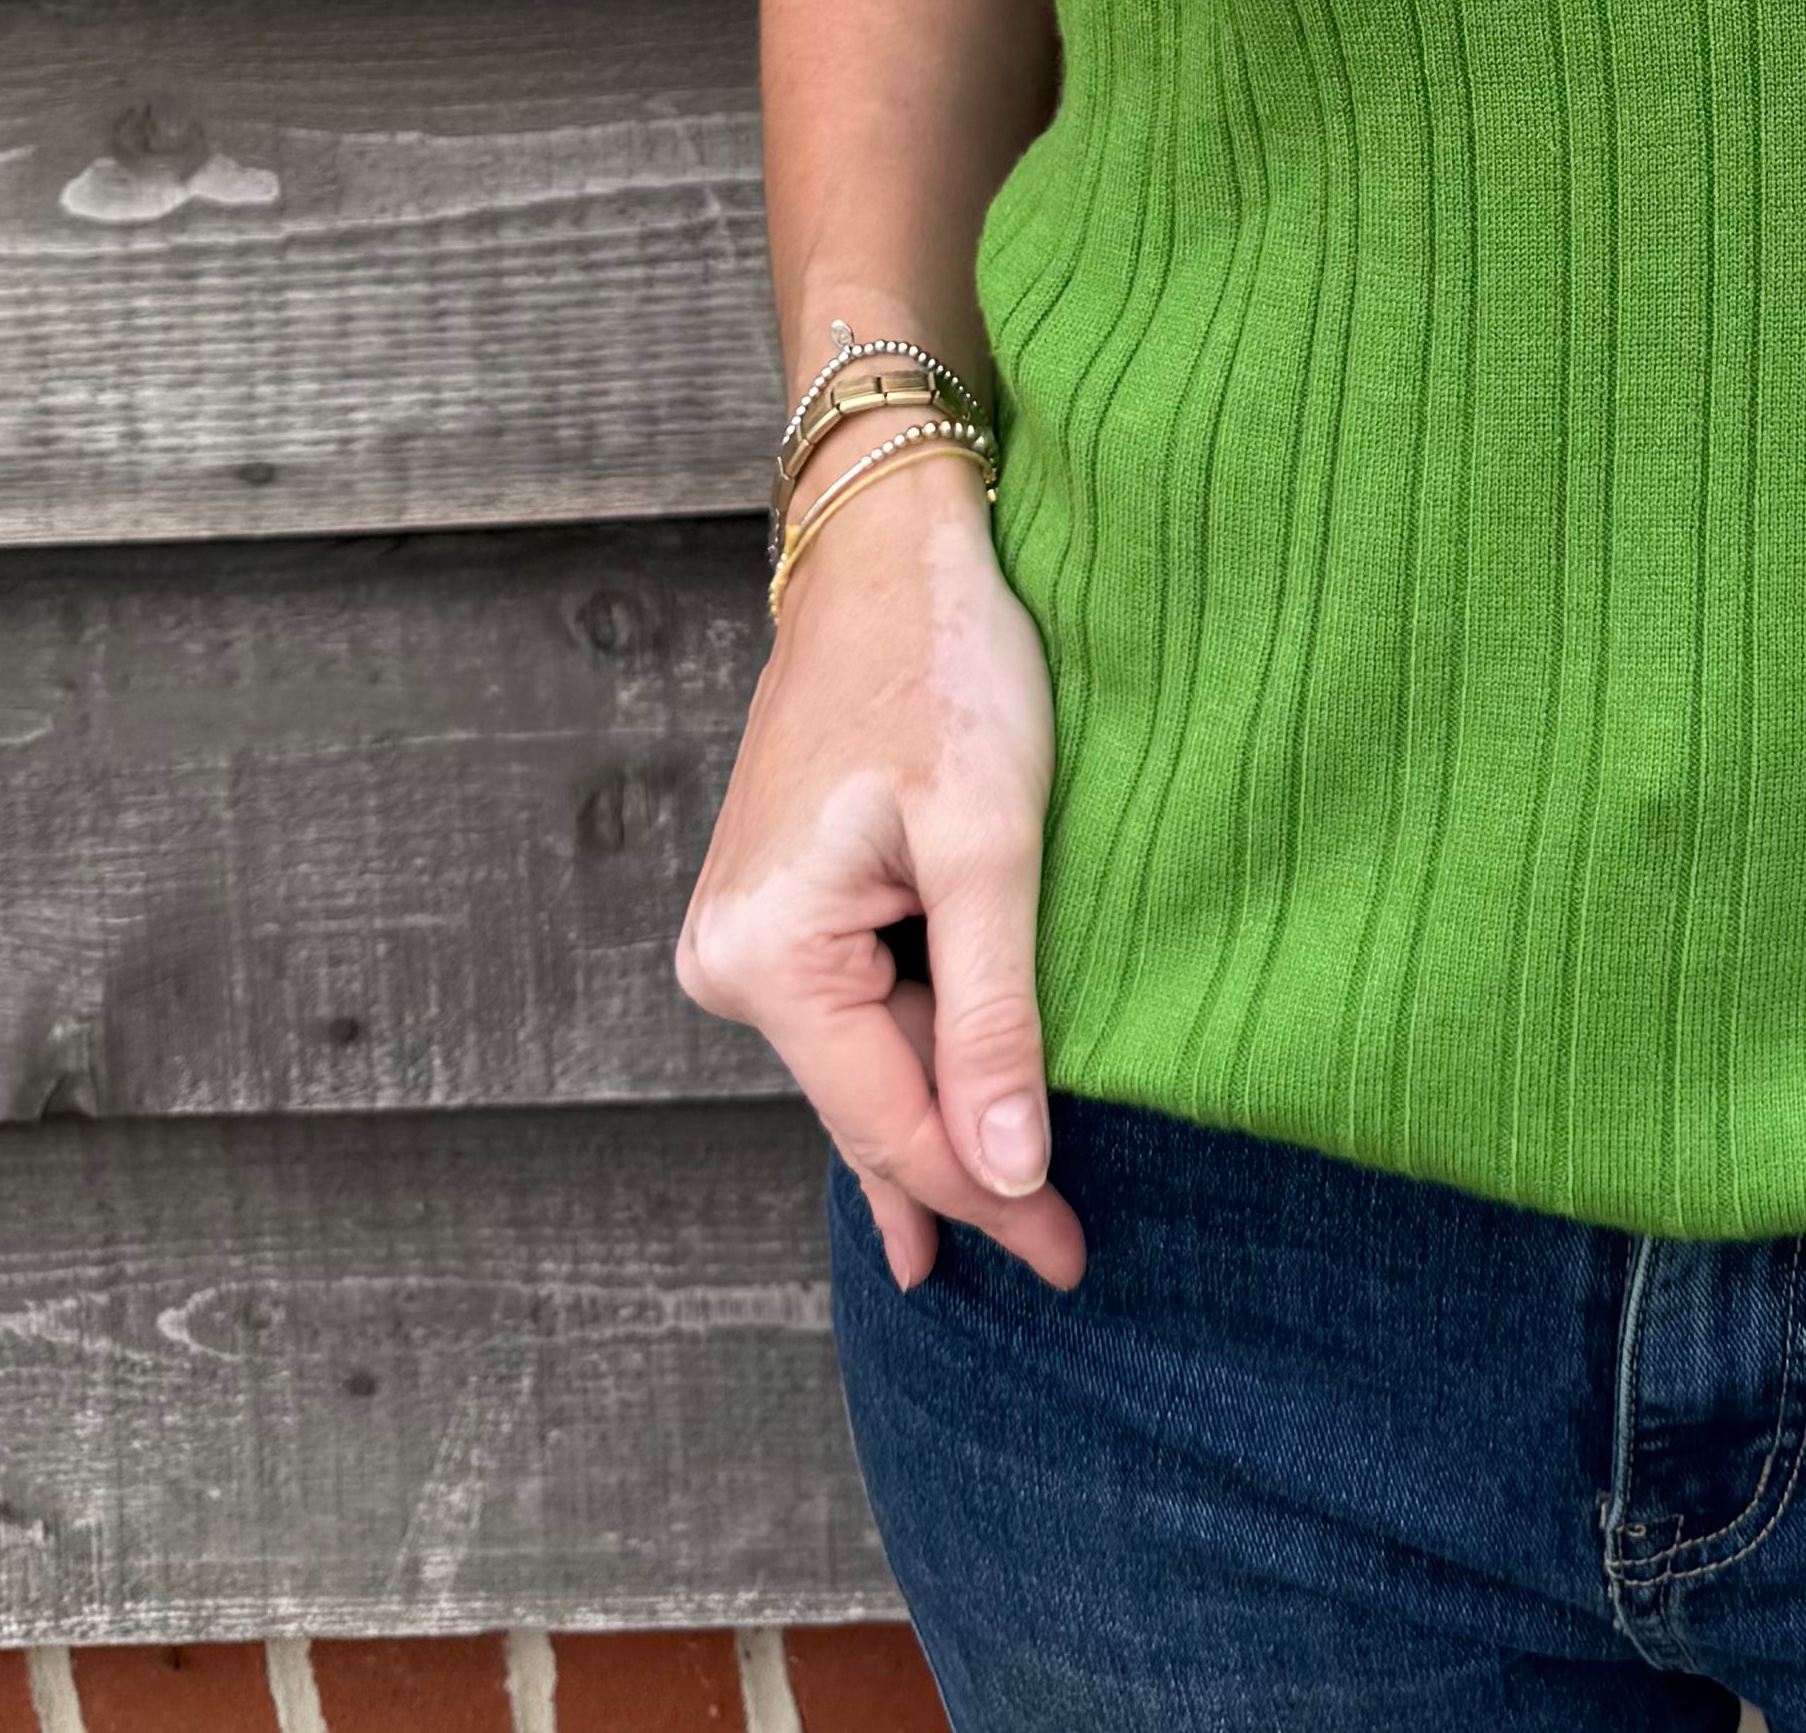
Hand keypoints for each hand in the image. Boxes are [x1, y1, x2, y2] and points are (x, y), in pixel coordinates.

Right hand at [677, 446, 1083, 1292]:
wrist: (889, 544)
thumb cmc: (945, 666)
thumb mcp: (992, 843)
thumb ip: (998, 1016)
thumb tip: (1009, 1177)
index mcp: (771, 956)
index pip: (897, 1122)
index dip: (992, 1200)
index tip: (1075, 1259)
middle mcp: (730, 961)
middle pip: (873, 1104)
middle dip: (973, 1176)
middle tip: (1069, 1262)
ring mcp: (742, 932)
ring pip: (866, 1061)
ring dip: (944, 1122)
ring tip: (1015, 1226)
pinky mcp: (775, 903)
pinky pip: (855, 1013)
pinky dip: (911, 1064)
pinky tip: (937, 1148)